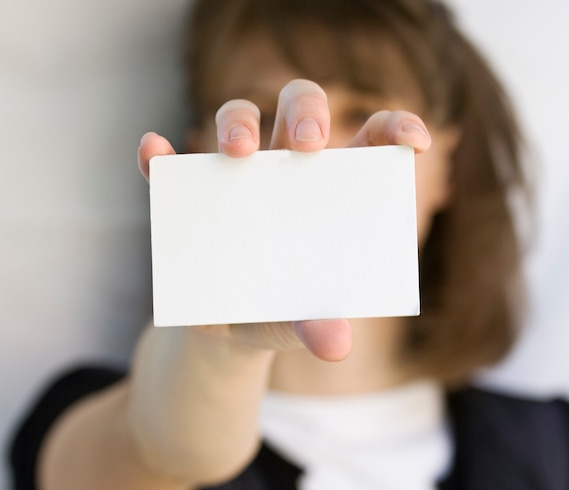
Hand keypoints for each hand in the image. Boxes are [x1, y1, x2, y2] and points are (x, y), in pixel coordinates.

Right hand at [137, 79, 430, 361]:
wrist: (227, 330)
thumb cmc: (280, 312)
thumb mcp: (300, 320)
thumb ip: (317, 323)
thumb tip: (336, 343)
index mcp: (331, 188)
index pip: (368, 138)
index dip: (394, 126)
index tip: (413, 140)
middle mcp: (285, 169)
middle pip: (300, 110)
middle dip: (305, 112)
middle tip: (306, 146)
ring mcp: (234, 176)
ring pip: (238, 119)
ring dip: (237, 122)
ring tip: (238, 152)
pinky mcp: (188, 194)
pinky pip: (170, 166)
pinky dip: (159, 155)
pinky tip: (154, 153)